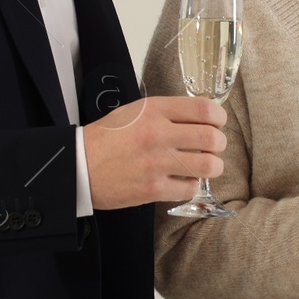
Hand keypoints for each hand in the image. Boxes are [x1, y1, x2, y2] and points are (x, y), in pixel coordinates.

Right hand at [83, 96, 227, 209]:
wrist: (78, 166)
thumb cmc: (106, 138)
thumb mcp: (135, 111)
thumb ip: (166, 112)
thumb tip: (198, 118)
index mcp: (154, 110)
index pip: (204, 110)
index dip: (219, 118)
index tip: (218, 123)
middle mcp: (158, 134)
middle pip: (212, 138)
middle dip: (219, 144)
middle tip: (214, 147)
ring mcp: (156, 163)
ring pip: (207, 165)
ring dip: (212, 166)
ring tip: (205, 166)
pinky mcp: (152, 188)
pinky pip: (190, 189)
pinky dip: (191, 186)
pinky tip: (183, 181)